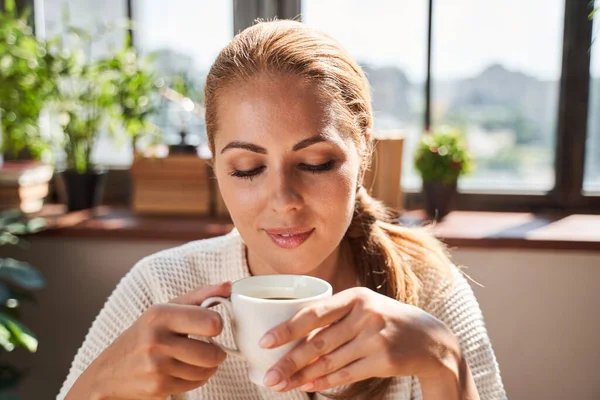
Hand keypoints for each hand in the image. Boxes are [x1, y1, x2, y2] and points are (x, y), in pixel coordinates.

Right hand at [66, 282, 230, 399]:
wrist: (108, 373)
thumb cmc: (143, 336)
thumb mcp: (165, 310)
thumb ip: (198, 296)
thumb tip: (228, 285)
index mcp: (160, 315)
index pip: (211, 322)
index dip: (217, 325)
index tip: (211, 326)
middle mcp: (156, 340)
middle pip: (213, 353)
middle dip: (217, 352)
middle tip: (209, 347)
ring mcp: (157, 366)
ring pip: (207, 370)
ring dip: (207, 366)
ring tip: (195, 358)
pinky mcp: (159, 387)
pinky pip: (196, 384)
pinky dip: (197, 378)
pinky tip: (184, 370)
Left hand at [259, 287, 460, 392]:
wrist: (432, 339)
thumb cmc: (386, 320)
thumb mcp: (364, 307)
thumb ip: (334, 317)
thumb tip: (294, 339)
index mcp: (355, 296)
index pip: (313, 312)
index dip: (287, 328)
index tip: (265, 342)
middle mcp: (365, 314)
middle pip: (318, 343)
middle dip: (289, 362)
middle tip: (268, 376)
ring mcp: (375, 337)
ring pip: (329, 362)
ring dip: (302, 376)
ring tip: (281, 385)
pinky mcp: (384, 359)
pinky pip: (346, 374)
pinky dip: (324, 381)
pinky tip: (308, 385)